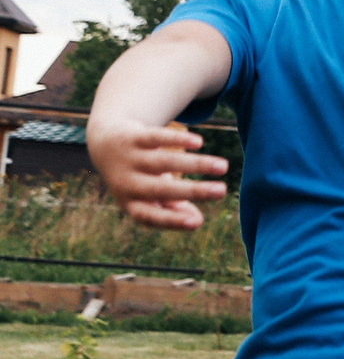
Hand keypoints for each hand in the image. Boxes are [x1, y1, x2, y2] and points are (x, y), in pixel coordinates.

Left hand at [88, 120, 228, 229]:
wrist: (105, 144)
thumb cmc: (137, 176)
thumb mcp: (150, 195)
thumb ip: (172, 209)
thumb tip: (197, 222)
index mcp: (130, 203)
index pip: (149, 216)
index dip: (171, 220)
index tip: (198, 223)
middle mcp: (126, 182)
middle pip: (161, 188)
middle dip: (194, 190)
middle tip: (223, 191)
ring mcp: (128, 158)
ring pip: (164, 161)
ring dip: (196, 164)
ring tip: (223, 166)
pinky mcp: (133, 136)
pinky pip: (156, 137)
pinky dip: (177, 139)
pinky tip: (199, 142)